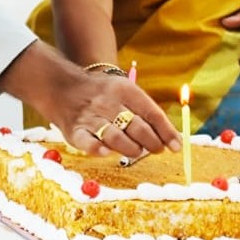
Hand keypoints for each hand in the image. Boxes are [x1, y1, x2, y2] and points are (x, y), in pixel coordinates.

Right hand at [0, 43, 180, 157]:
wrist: (63, 86)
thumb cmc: (103, 94)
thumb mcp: (125, 92)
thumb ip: (146, 113)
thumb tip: (171, 139)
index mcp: (125, 90)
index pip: (152, 113)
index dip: (166, 132)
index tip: (176, 146)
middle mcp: (108, 102)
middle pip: (137, 127)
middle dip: (152, 142)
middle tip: (157, 150)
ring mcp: (91, 117)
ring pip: (116, 137)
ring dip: (132, 149)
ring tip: (137, 152)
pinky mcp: (75, 131)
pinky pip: (88, 143)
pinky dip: (99, 149)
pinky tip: (108, 153)